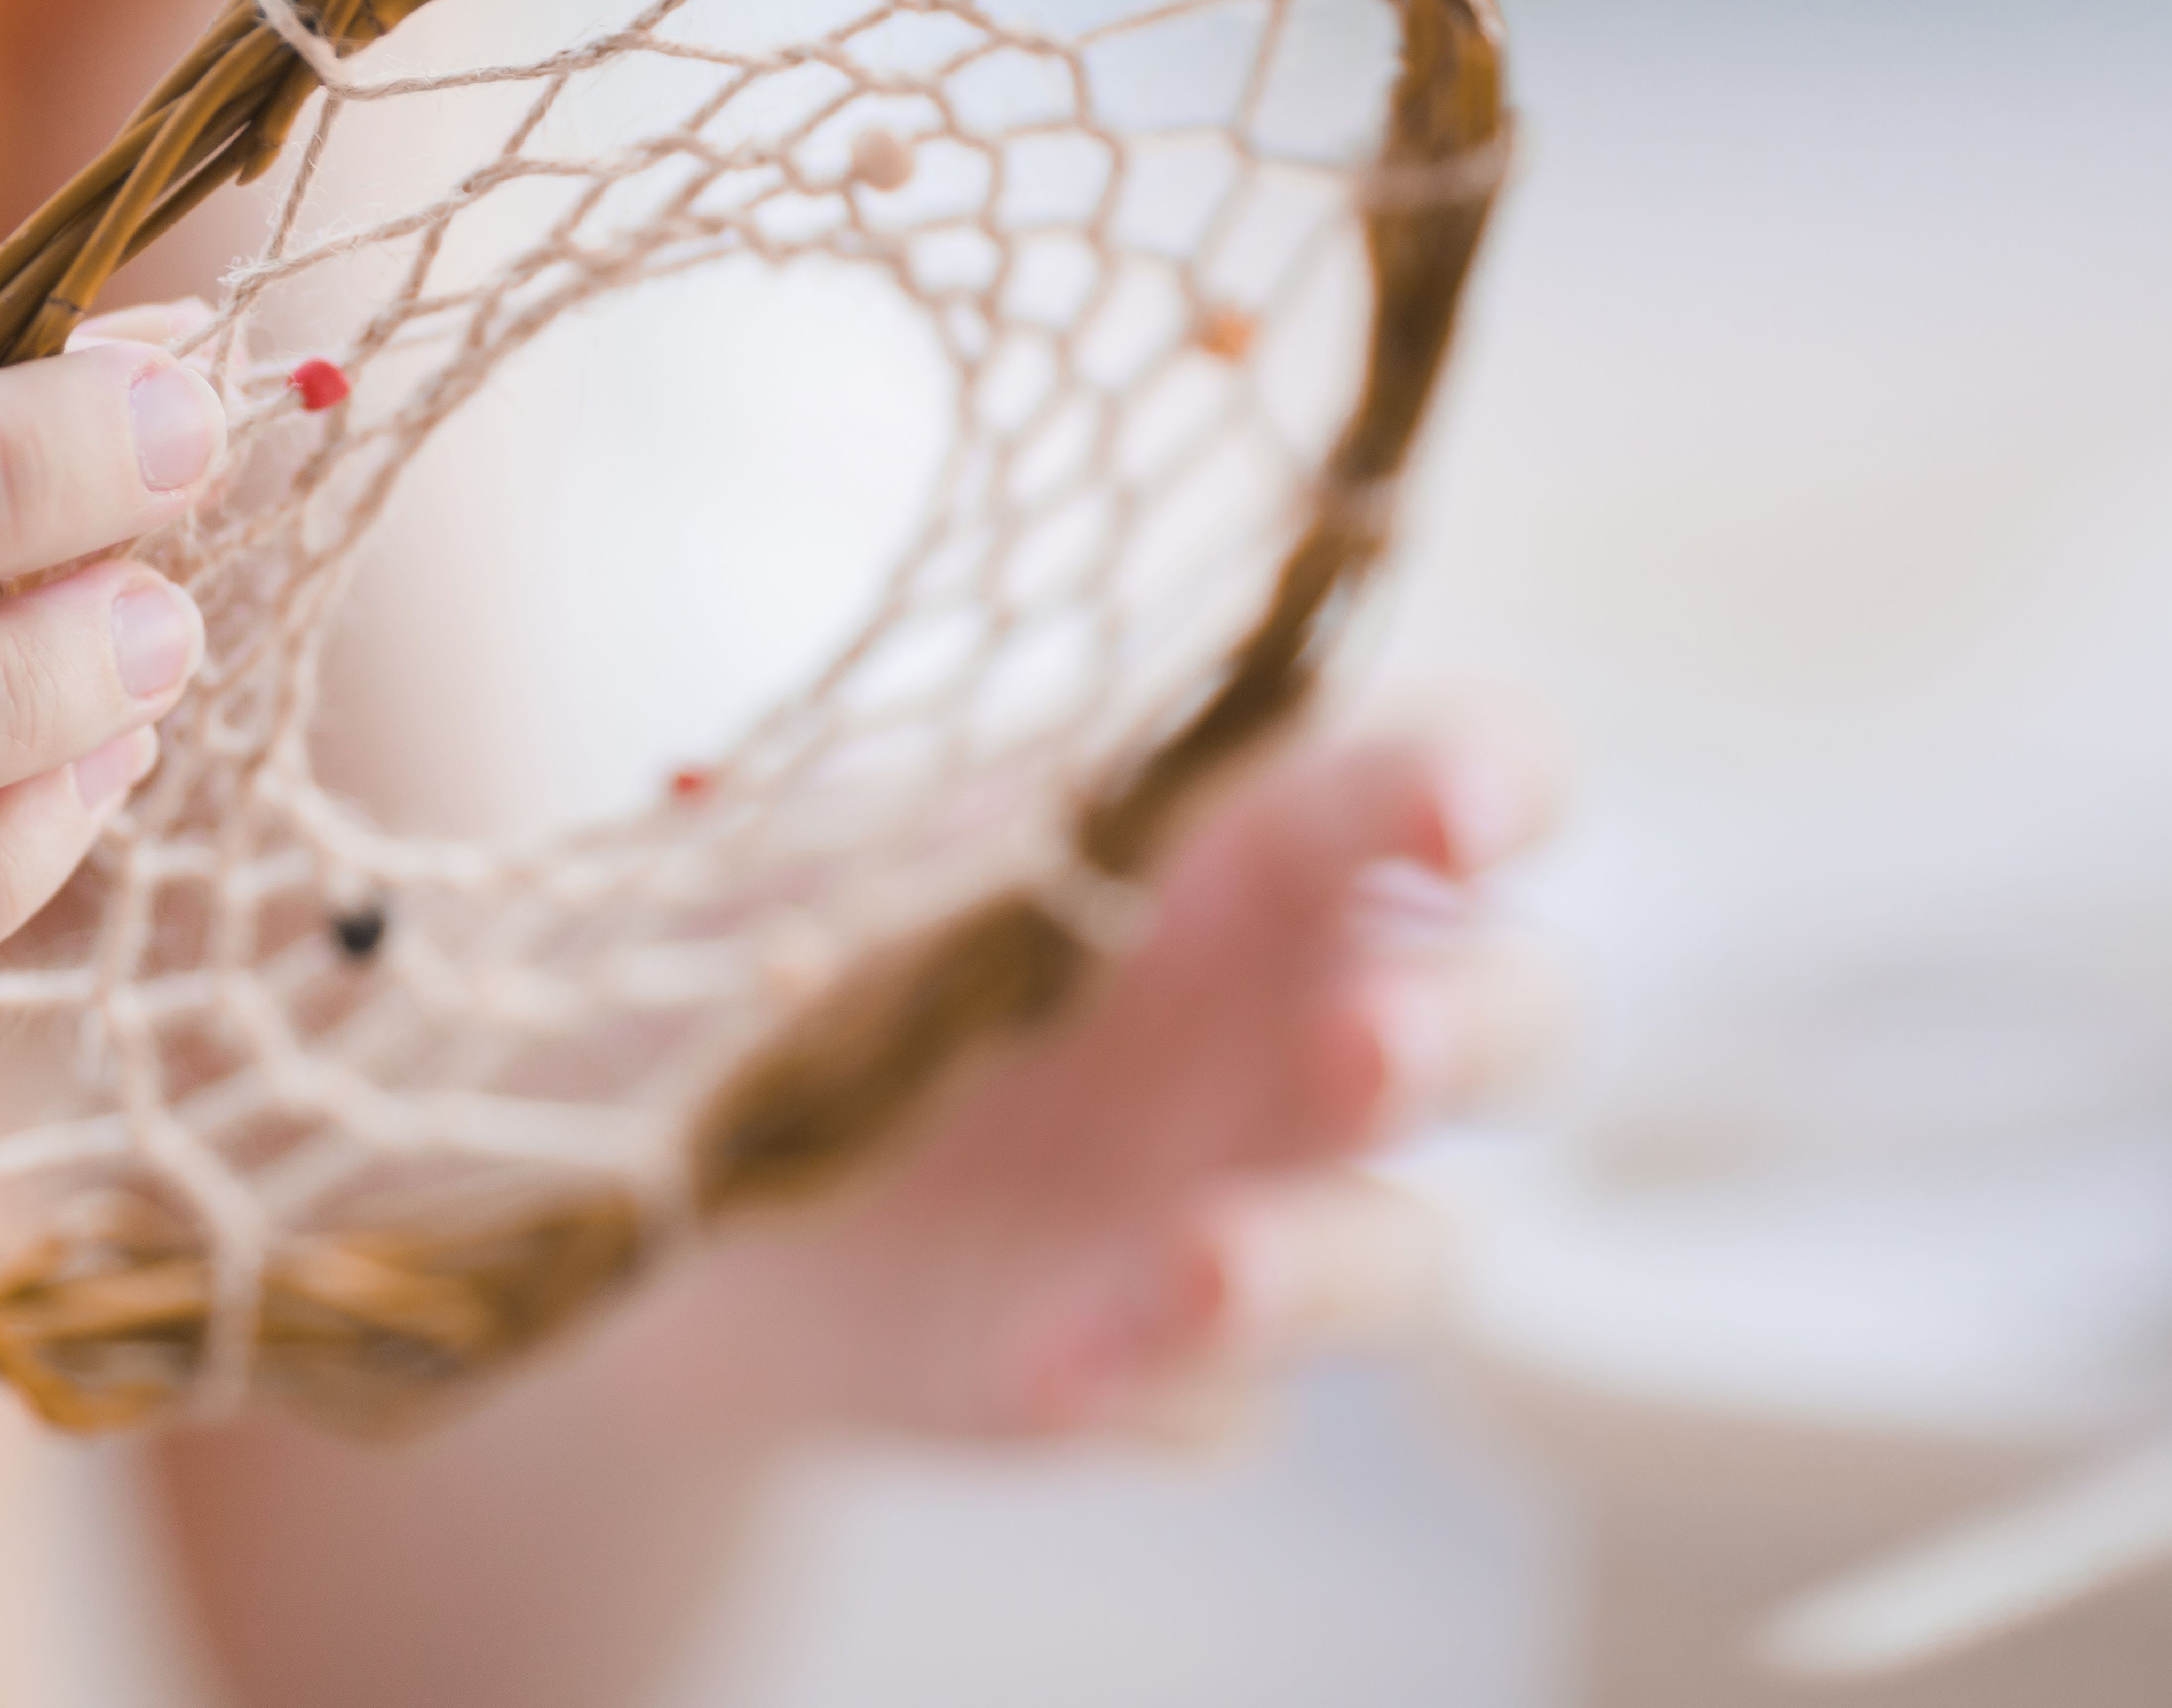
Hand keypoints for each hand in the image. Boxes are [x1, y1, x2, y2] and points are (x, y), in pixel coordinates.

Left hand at [647, 729, 1561, 1437]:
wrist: (664, 1173)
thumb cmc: (796, 947)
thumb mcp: (858, 846)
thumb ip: (977, 812)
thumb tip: (1062, 781)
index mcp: (1241, 838)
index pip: (1436, 774)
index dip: (1493, 781)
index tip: (1466, 812)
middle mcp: (1290, 1018)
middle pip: (1507, 1016)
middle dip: (1466, 1026)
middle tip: (1366, 1038)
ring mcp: (1257, 1203)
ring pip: (1407, 1249)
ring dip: (1322, 1259)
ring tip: (1202, 1260)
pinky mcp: (1177, 1364)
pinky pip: (1223, 1397)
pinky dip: (1147, 1379)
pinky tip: (1042, 1365)